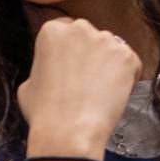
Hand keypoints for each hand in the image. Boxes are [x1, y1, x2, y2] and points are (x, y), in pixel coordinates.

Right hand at [16, 16, 141, 157]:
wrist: (69, 131)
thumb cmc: (44, 112)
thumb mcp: (28, 83)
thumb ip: (43, 66)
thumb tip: (51, 68)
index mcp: (53, 31)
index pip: (66, 29)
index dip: (70, 51)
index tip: (71, 66)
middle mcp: (81, 28)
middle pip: (90, 36)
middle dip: (89, 53)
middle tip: (85, 81)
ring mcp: (106, 41)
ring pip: (111, 49)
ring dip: (108, 64)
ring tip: (98, 92)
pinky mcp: (127, 56)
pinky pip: (131, 63)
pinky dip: (126, 77)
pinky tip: (113, 94)